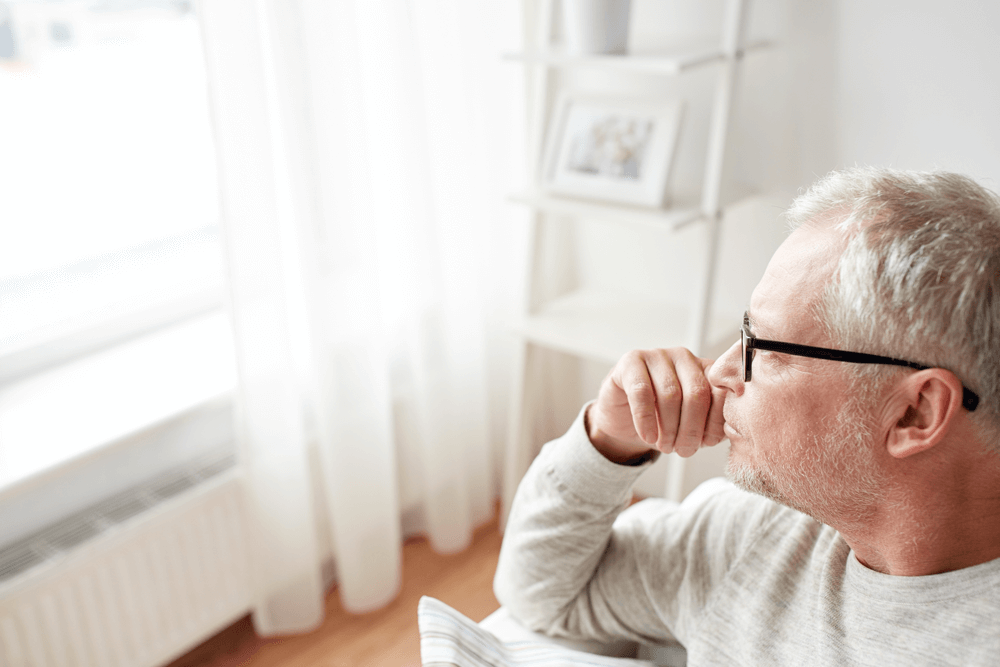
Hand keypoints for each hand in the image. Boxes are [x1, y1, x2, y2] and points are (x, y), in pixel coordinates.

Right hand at [586, 348, 726, 461]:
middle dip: (692, 429)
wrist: (624, 423)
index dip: (715, 422)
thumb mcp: (694, 426)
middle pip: (697, 393)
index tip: (707, 443)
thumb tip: (730, 429)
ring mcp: (657, 356)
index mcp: (706, 369)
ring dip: (669, 428)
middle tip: (684, 450)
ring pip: (670, 394)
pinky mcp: (631, 362)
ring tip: (666, 446)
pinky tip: (648, 436)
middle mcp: (684, 357)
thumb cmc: (663, 422)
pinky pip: (642, 392)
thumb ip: (714, 423)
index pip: (721, 392)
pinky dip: (646, 420)